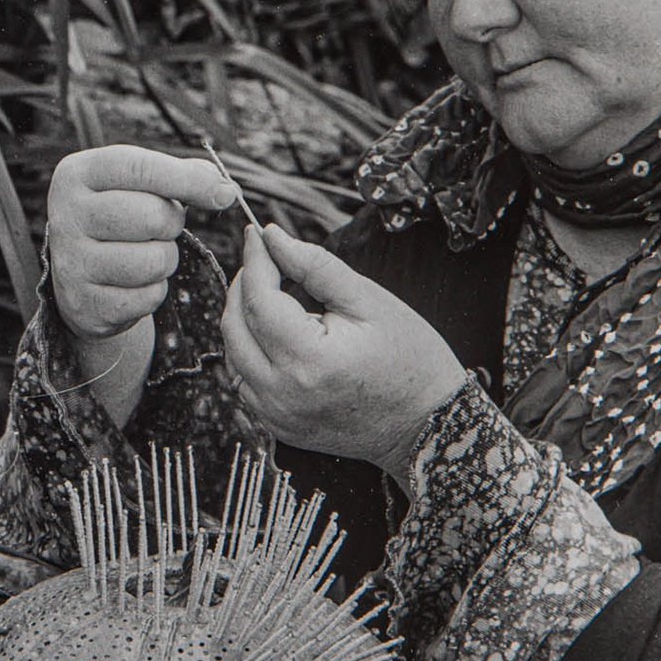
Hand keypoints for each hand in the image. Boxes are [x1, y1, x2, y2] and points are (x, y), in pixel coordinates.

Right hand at [46, 145, 237, 341]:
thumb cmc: (118, 217)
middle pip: (152, 217)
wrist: (77, 272)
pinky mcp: (85, 303)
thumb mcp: (136, 185)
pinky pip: (148, 296)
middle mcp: (66, 216)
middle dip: (171, 224)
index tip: (224, 193)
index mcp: (77, 175)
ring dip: (164, 260)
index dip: (188, 180)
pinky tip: (133, 281)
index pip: (140, 169)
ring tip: (144, 253)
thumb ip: (180, 176)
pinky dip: (153, 290)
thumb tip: (225, 190)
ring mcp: (71, 263)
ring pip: (154, 261)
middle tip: (157, 227)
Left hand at [222, 223, 468, 479]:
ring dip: (244, 319)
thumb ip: (315, 265)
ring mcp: (277, 415)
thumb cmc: (409, 358)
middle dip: (244, 286)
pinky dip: (251, 351)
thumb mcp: (369, 300)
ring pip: (233, 355)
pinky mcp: (278, 426)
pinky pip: (245, 381)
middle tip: (266, 260)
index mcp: (310, 360)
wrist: (426, 422)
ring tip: (275, 295)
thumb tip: (272, 237)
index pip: (258, 299)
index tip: (258, 234)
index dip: (255, 260)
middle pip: (235, 327)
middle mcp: (283, 393)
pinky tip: (277, 334)